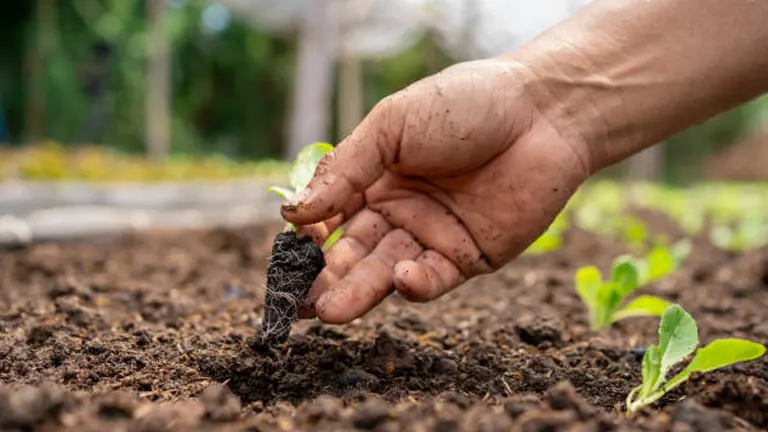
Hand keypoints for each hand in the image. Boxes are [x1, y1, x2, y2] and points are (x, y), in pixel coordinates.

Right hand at [281, 58, 592, 323]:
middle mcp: (399, 212)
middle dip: (325, 278)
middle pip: (354, 252)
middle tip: (298, 304)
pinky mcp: (468, 257)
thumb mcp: (392, 126)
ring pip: (386, 272)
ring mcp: (432, 236)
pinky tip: (402, 277)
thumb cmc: (465, 105)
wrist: (542, 111)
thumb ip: (345, 169)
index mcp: (374, 179)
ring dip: (357, 292)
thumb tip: (292, 213)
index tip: (295, 247)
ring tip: (329, 311)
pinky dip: (415, 284)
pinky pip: (434, 278)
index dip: (311, 235)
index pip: (331, 217)